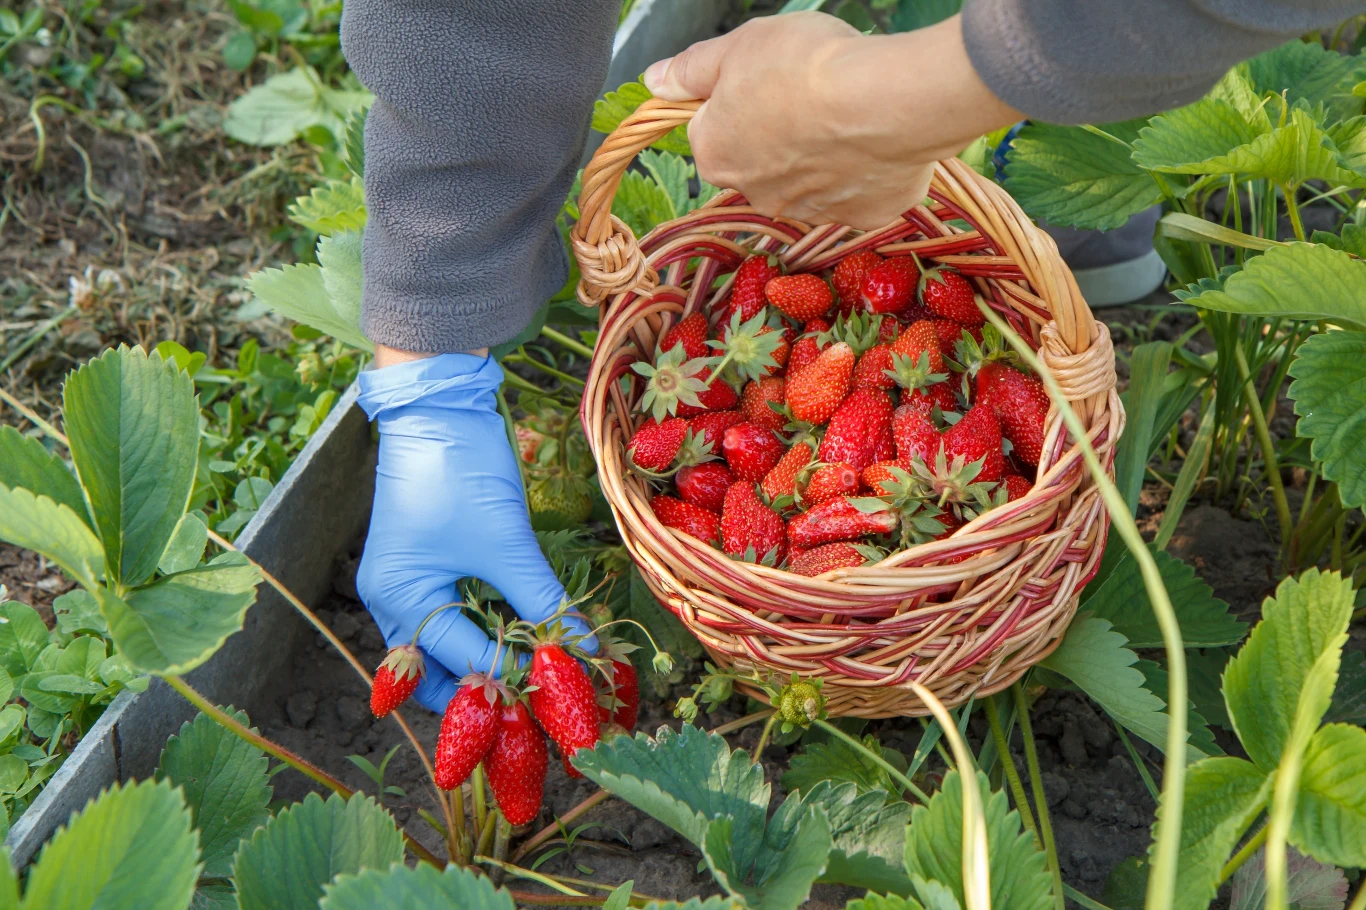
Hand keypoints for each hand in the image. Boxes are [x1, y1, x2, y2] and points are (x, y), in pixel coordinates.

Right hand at [356, 350, 596, 712]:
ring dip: (481, 665)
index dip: (513, 676)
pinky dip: (480, 633)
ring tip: (532, 681)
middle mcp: (390, 600)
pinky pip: (448, 617)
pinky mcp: (424, 566)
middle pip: (431, 672)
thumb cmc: (460, 470)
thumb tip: (584, 647)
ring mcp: (403, 583)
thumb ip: (543, 600)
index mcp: (399, 598)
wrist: (439, 405)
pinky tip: (519, 640)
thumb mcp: (506, 542)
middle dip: (481, 692)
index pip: (460, 659)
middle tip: (535, 708)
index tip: (562, 691)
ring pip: (439, 649)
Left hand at [643, 13, 1019, 229]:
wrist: (885, 100)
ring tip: (848, 112)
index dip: (738, 98)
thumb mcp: (738, 47)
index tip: (765, 78)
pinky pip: (857, 190)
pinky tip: (876, 137)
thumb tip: (656, 80)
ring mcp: (811, 210)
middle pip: (760, 159)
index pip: (713, 129)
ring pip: (809, 179)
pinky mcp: (861, 214)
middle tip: (810, 93)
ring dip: (822, 153)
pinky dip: (865, 168)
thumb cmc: (806, 67)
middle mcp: (756, 194)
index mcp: (716, 155)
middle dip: (779, 132)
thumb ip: (692, 69)